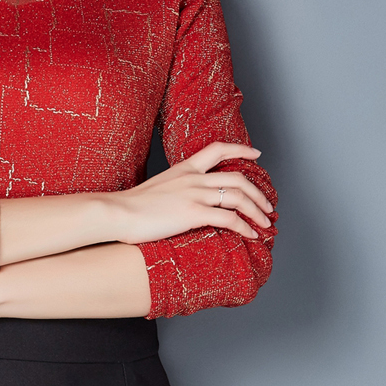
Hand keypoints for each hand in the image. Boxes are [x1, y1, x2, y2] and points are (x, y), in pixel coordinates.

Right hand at [112, 142, 273, 244]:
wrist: (118, 212)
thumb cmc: (131, 206)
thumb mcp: (158, 188)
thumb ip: (176, 188)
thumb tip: (184, 200)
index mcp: (184, 169)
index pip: (217, 150)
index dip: (240, 150)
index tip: (256, 155)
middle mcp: (193, 178)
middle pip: (238, 178)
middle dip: (259, 193)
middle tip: (267, 206)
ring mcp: (194, 194)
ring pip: (239, 197)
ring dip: (257, 212)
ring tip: (265, 224)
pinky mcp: (192, 213)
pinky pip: (229, 218)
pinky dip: (245, 227)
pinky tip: (251, 235)